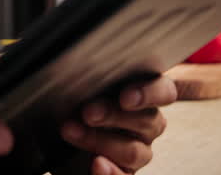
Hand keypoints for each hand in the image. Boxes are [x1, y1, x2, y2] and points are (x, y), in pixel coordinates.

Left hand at [59, 76, 176, 173]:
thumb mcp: (80, 84)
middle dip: (114, 116)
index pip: (163, 91)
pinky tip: (97, 164)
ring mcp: (138, 150)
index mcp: (143, 95)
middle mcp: (146, 123)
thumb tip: (78, 57)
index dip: (149, 94)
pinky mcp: (124, 172)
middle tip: (87, 112)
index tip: (125, 97)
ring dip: (100, 141)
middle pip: (147, 121)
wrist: (57, 134)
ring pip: (134, 151)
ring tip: (71, 131)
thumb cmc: (74, 101)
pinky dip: (110, 173)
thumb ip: (90, 74)